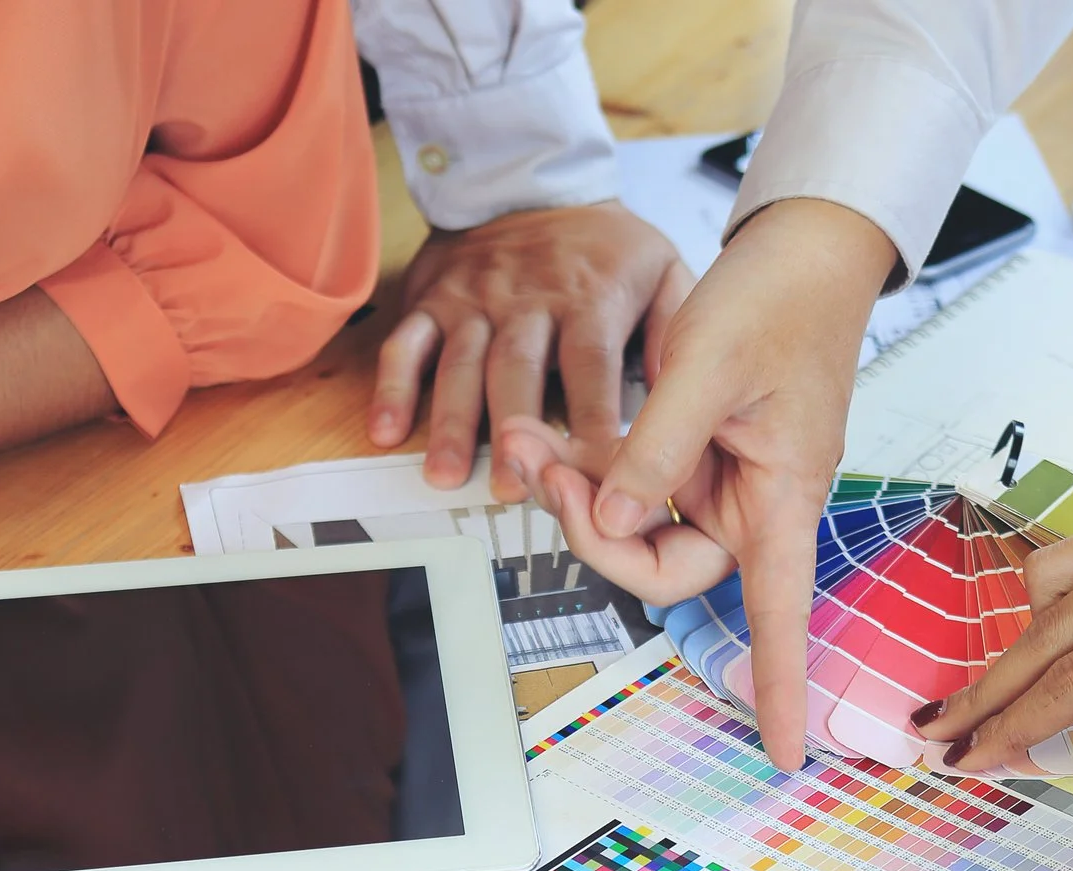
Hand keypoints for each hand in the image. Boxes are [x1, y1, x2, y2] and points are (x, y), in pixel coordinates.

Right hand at [370, 202, 690, 497]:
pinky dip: (393, 387)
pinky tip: (386, 431)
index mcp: (588, 298)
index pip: (591, 366)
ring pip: (459, 364)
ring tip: (447, 475)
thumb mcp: (661, 269)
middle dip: (513, 431)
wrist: (532, 178)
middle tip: (512, 489)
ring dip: (451, 423)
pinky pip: (405, 343)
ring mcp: (474, 300)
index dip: (591, 421)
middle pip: (517, 370)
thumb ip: (675, 331)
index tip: (595, 473)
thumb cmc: (602, 245)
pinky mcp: (432, 299)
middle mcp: (527, 300)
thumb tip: (686, 400)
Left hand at [496, 196, 898, 769]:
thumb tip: (616, 517)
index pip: (783, 612)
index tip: (783, 752)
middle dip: (595, 532)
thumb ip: (657, 449)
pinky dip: (588, 465)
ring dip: (577, 491)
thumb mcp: (707, 367)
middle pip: (665, 570)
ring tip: (529, 435)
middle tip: (545, 465)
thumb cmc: (780, 300)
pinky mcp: (692, 457)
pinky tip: (548, 434)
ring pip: (636, 527)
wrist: (801, 249)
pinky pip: (631, 485)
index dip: (783, 684)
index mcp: (782, 498)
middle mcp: (753, 505)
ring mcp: (720, 483)